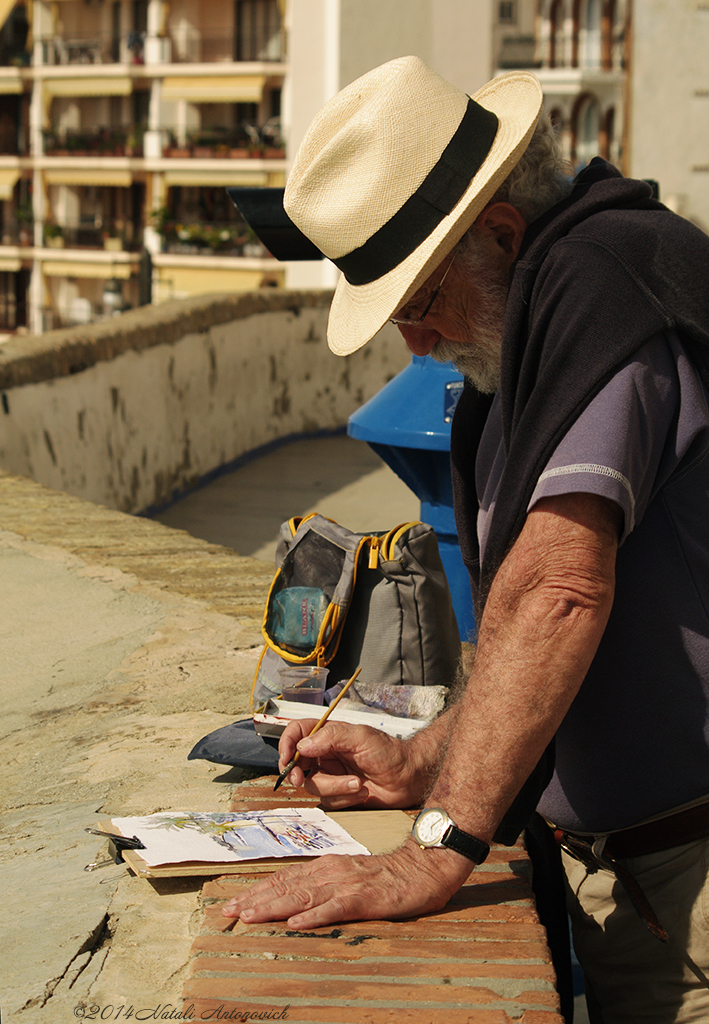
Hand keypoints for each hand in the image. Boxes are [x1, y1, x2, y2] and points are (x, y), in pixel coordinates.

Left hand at [221, 839, 471, 928]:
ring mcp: (346, 884)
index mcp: (324, 867)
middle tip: (227, 912)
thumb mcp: (348, 879)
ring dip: (274, 907)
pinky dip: (314, 916)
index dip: (257, 891)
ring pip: (303, 896)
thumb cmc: (385, 878)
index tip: (233, 904)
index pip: (284, 879)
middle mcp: (330, 871)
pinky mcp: (363, 898)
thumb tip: (293, 903)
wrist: (421, 868)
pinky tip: (296, 924)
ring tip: (250, 916)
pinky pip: (335, 908)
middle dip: (255, 900)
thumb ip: (323, 888)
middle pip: (286, 887)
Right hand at [277, 720, 424, 808]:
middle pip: (296, 763)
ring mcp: (331, 775)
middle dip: (295, 773)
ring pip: (313, 785)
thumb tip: (302, 746)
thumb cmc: (389, 752)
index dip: (286, 744)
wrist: (409, 777)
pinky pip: (328, 801)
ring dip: (334, 787)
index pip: (297, 733)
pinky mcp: (339, 794)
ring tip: (358, 784)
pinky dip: (344, 798)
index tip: (287, 758)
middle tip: (298, 779)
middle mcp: (325, 754)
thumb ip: (331, 737)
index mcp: (328, 735)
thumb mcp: (361, 737)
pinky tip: (362, 792)